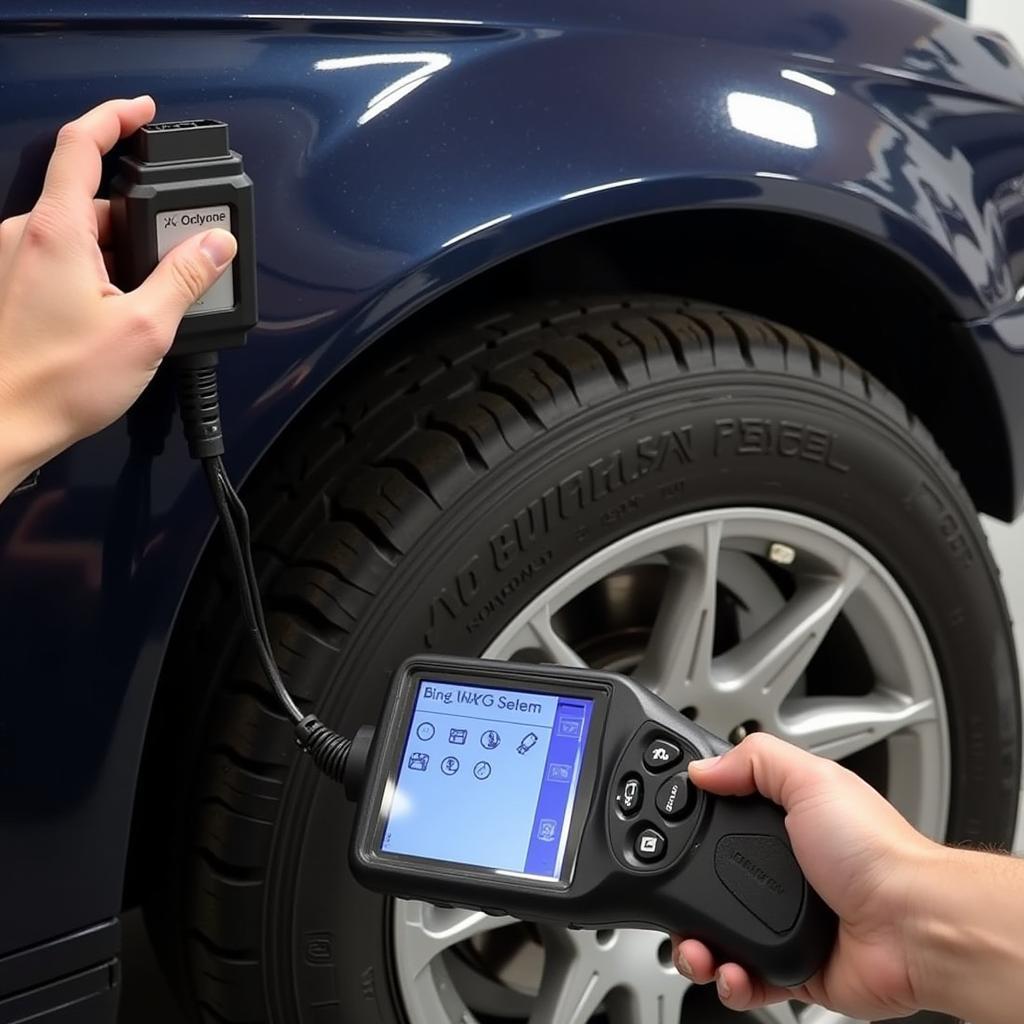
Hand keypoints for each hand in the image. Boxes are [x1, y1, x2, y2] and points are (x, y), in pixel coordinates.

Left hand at [0, 96, 236, 497]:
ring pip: (79, 234)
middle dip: (139, 223)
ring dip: (117, 256)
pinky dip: (95, 274)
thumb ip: (185, 277)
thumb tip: (215, 245)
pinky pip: (61, 260)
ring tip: (142, 307)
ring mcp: (14, 261)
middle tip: (175, 260)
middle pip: (92, 200)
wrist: (5, 423)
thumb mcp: (145, 328)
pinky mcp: (13, 287)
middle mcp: (27, 235)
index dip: (115, 117)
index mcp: (57, 230)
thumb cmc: (61, 381)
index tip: (143, 112)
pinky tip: (114, 317)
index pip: (81, 143)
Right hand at [671, 733, 935, 1019]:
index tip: (665, 836)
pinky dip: (729, 982)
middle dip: (680, 895)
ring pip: (717, 936)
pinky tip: (729, 970)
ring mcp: (785, 923)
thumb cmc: (878, 852)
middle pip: (707, 883)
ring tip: (697, 949)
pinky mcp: (793, 969)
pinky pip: (746, 980)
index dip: (687, 829)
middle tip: (671, 899)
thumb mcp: (811, 780)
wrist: (915, 927)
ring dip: (696, 947)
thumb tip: (702, 768)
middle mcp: (782, 874)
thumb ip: (754, 761)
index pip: (718, 821)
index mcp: (784, 825)